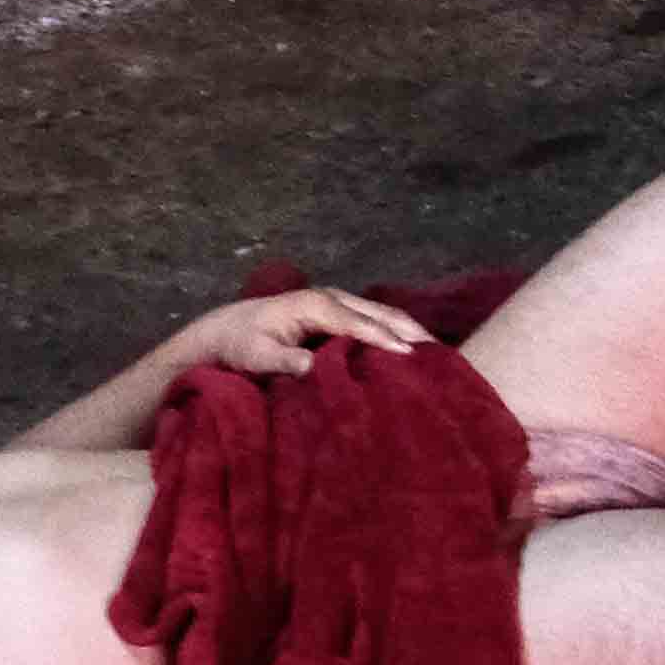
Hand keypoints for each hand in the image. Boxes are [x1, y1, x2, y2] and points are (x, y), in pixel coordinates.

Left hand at [178, 286, 431, 380]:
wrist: (224, 330)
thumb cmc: (240, 345)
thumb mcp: (255, 356)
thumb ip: (284, 361)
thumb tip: (313, 366)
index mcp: (314, 306)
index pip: (356, 323)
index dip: (383, 339)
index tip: (409, 355)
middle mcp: (330, 297)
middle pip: (378, 311)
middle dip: (408, 328)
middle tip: (440, 351)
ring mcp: (335, 301)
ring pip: (380, 311)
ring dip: (407, 327)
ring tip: (436, 348)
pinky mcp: (336, 310)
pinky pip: (373, 316)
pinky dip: (395, 326)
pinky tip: (411, 342)